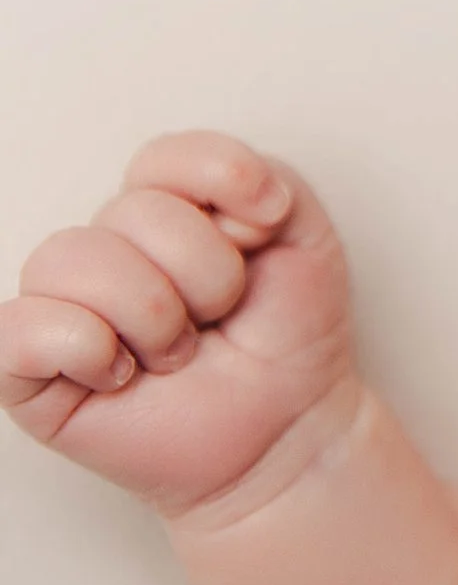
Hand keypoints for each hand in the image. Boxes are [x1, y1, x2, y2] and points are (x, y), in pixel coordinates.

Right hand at [1, 133, 357, 518]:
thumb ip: (265, 179)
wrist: (287, 425)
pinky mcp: (28, 370)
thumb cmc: (287, 333)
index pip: (161, 160)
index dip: (225, 190)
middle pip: (132, 212)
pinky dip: (87, 349)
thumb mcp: (303, 232)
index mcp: (162, 208)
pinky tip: (125, 374)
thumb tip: (221, 198)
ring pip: (68, 258)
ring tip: (178, 352)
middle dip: (206, 274)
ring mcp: (62, 305)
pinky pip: (22, 328)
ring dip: (153, 314)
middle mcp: (105, 247)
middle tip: (219, 317)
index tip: (265, 233)